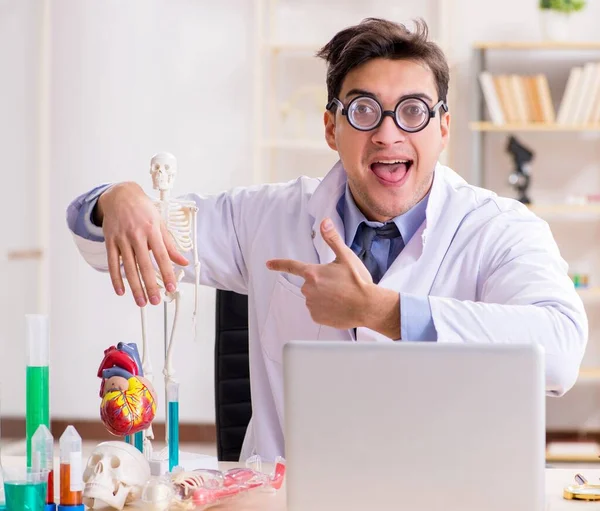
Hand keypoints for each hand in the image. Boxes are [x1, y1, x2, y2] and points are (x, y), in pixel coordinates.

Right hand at [98, 182, 188, 306]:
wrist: (120, 195)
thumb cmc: (143, 210)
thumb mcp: (160, 223)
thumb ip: (170, 245)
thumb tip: (183, 261)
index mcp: (152, 230)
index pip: (162, 256)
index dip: (167, 273)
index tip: (171, 287)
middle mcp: (137, 235)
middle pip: (144, 265)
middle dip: (150, 285)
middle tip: (155, 301)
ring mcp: (122, 239)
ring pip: (128, 267)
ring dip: (135, 287)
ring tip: (141, 302)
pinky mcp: (110, 241)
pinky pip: (113, 263)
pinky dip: (116, 278)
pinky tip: (121, 291)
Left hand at [266, 218, 375, 328]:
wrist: (368, 306)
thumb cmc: (358, 281)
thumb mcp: (346, 257)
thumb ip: (332, 239)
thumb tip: (324, 222)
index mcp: (313, 273)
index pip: (292, 266)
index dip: (279, 264)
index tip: (268, 264)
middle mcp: (308, 289)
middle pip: (310, 283)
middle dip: (321, 282)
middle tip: (340, 284)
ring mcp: (312, 305)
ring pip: (314, 297)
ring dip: (324, 296)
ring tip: (342, 296)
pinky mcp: (317, 317)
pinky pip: (318, 311)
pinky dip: (327, 309)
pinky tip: (339, 306)